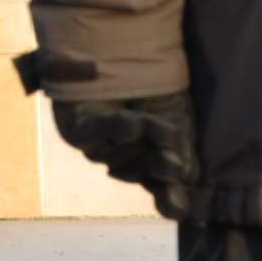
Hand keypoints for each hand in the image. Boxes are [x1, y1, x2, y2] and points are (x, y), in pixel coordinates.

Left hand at [47, 90, 196, 214]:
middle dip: (159, 167)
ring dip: (144, 137)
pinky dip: (114, 127)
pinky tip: (133, 122)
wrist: (124, 54)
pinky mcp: (76, 130)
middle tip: (175, 166)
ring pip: (122, 155)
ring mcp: (99, 149)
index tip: (177, 206)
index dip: (169, 200)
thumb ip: (181, 150)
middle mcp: (124, 164)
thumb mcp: (178, 122)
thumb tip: (185, 180)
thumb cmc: (154, 93)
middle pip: (144, 174)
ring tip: (159, 126)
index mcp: (153, 168)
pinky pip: (93, 133)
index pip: (164, 193)